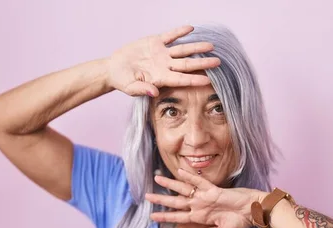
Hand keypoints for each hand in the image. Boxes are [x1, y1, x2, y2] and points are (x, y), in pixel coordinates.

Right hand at [106, 25, 220, 96]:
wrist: (114, 69)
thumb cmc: (123, 81)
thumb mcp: (131, 88)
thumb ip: (143, 89)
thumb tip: (154, 92)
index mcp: (161, 78)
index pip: (181, 79)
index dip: (195, 79)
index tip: (208, 80)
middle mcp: (165, 66)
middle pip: (188, 64)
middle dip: (203, 63)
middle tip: (218, 62)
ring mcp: (161, 54)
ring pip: (183, 50)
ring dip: (196, 47)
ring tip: (211, 46)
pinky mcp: (155, 42)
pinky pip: (170, 36)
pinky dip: (180, 32)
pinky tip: (191, 29)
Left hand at [144, 169, 266, 227]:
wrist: (253, 212)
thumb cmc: (240, 222)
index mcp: (200, 217)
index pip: (178, 217)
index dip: (165, 217)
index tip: (152, 218)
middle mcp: (199, 206)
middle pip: (176, 202)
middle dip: (161, 200)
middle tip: (146, 196)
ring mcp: (205, 197)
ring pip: (183, 189)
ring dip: (170, 184)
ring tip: (156, 179)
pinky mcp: (213, 190)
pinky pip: (199, 182)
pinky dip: (190, 177)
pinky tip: (180, 171)